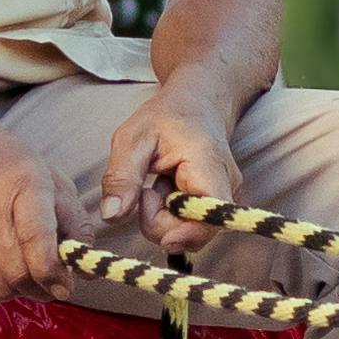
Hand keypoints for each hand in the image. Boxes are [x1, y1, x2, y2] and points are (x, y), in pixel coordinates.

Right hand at [0, 105, 64, 302]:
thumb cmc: (9, 165)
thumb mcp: (53, 181)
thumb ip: (75, 223)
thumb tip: (86, 268)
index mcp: (22, 186)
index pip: (36, 240)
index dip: (54, 271)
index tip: (67, 283)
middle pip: (17, 272)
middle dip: (43, 287)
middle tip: (56, 283)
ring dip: (22, 291)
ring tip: (33, 277)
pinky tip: (9, 276)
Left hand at [97, 89, 240, 242]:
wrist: (197, 105)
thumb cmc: (166, 118)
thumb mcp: (132, 138)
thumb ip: (122, 176)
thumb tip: (112, 216)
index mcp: (208, 166)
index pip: (211, 216)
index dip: (184, 233)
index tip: (150, 217)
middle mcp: (226, 188)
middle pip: (196, 232)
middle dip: (159, 223)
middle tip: (145, 192)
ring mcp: (224, 200)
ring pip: (190, 233)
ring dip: (163, 218)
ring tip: (158, 185)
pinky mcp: (216, 208)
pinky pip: (189, 226)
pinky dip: (170, 216)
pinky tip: (168, 192)